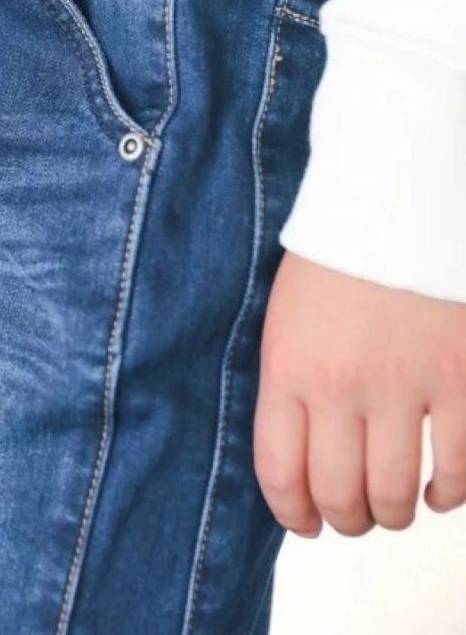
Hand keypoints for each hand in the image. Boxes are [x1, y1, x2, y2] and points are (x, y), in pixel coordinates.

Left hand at [254, 251, 465, 537]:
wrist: (392, 206)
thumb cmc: (331, 263)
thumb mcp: (284, 321)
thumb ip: (287, 387)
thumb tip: (299, 457)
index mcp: (288, 368)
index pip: (281, 470)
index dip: (291, 512)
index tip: (304, 523)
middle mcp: (342, 386)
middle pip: (339, 493)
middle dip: (343, 520)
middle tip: (349, 518)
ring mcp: (407, 385)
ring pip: (396, 493)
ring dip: (392, 514)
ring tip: (390, 508)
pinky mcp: (462, 378)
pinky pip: (460, 466)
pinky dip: (450, 493)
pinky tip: (438, 490)